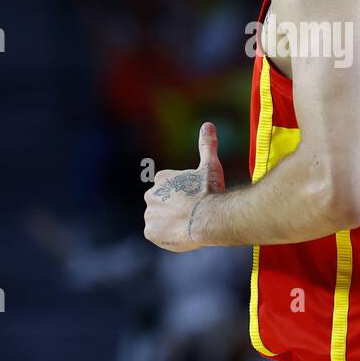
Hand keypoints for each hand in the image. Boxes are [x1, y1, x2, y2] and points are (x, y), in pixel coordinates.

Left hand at [142, 122, 225, 251]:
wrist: (208, 218)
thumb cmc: (210, 191)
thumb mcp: (210, 166)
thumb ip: (206, 145)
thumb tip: (208, 124)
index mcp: (162, 178)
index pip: (170, 187)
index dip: (184, 194)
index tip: (196, 199)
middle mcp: (150, 194)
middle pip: (162, 203)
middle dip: (174, 208)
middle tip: (192, 213)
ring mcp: (149, 214)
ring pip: (159, 219)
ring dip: (170, 222)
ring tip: (188, 225)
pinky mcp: (150, 232)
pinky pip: (157, 234)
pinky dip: (166, 235)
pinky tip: (181, 233)